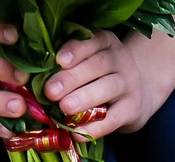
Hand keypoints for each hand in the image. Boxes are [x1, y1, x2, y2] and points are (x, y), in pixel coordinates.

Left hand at [43, 30, 169, 136]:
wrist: (138, 91)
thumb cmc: (101, 73)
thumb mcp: (90, 58)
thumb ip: (68, 63)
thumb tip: (36, 77)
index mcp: (106, 42)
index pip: (93, 40)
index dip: (77, 49)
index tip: (59, 60)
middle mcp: (120, 59)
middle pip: (99, 64)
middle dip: (73, 78)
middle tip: (51, 91)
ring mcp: (129, 84)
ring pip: (109, 88)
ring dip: (85, 98)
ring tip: (64, 107)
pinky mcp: (132, 109)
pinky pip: (114, 119)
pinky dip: (95, 127)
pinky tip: (77, 133)